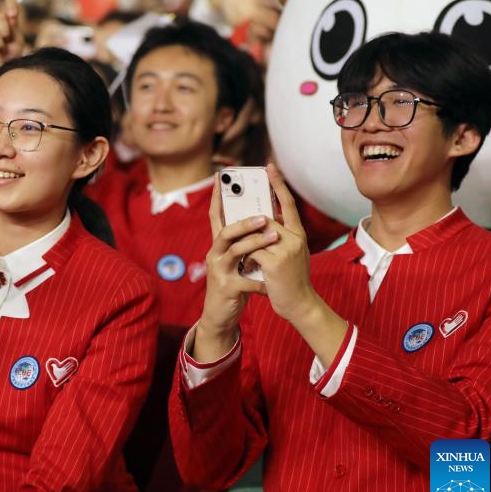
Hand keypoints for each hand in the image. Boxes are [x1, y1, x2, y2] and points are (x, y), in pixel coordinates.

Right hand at [194, 178, 273, 361]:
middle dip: (244, 222)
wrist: (220, 315)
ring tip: (275, 238)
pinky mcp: (226, 287)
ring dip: (255, 243)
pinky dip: (261, 281)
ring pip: (235, 251)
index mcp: (219, 244)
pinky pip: (246, 280)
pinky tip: (272, 284)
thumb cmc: (234, 284)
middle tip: (264, 216)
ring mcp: (218, 270)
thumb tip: (266, 219)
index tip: (221, 176)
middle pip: (225, 231)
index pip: (216, 215)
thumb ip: (246, 243)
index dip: (216, 196)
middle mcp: (215, 253)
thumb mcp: (239, 260)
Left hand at [246, 164, 317, 325]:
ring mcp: (286, 251)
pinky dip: (245, 258)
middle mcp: (295, 239)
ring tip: (244, 256)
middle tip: (235, 219)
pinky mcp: (275, 264)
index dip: (279, 184)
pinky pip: (251, 251)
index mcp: (298, 235)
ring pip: (255, 235)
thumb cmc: (289, 279)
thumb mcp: (287, 254)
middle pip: (264, 219)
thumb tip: (259, 220)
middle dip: (248, 222)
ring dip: (245, 245)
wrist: (300, 305)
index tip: (269, 166)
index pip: (288, 203)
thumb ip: (277, 237)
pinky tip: (247, 268)